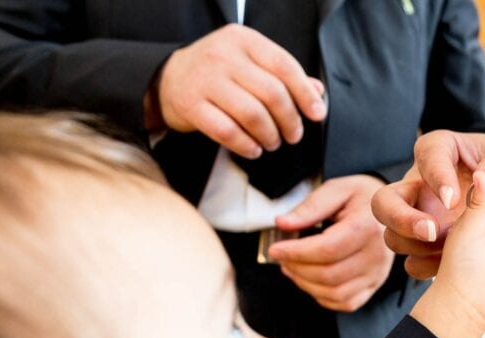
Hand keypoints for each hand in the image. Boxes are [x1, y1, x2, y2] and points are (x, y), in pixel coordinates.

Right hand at [149, 24, 326, 158]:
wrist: (168, 78)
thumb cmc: (218, 73)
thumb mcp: (250, 63)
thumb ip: (283, 75)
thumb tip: (317, 92)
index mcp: (244, 40)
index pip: (284, 65)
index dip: (304, 93)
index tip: (317, 114)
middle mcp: (223, 56)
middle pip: (271, 93)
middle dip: (290, 120)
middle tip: (294, 135)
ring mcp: (205, 80)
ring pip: (252, 114)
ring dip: (269, 136)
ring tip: (273, 143)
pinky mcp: (191, 105)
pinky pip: (227, 131)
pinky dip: (246, 145)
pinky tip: (253, 149)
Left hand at [267, 175, 392, 312]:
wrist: (393, 210)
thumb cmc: (361, 198)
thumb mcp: (336, 190)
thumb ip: (310, 207)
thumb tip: (283, 224)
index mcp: (368, 227)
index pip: (328, 250)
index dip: (296, 253)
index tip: (275, 249)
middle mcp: (377, 255)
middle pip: (329, 275)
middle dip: (297, 268)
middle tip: (281, 256)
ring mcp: (377, 274)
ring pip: (335, 293)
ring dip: (305, 284)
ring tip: (291, 267)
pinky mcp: (374, 286)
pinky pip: (345, 303)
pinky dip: (321, 295)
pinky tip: (310, 279)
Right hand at [372, 130, 484, 278]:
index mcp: (443, 150)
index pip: (427, 154)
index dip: (435, 176)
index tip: (452, 197)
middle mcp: (422, 184)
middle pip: (386, 202)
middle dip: (404, 220)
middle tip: (432, 232)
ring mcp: (420, 215)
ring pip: (395, 236)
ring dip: (417, 247)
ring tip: (446, 250)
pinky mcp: (428, 242)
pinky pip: (414, 260)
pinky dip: (430, 266)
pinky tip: (448, 266)